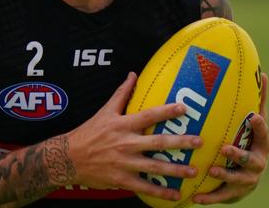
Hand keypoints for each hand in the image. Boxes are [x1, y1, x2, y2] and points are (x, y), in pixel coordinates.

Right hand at [67, 71, 202, 202]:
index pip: (148, 115)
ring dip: (175, 170)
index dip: (166, 111)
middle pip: (157, 142)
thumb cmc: (89, 132)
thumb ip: (121, 93)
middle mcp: (126, 143)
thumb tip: (133, 74)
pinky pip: (144, 186)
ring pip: (154, 166)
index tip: (183, 108)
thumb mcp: (105, 110)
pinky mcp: (122, 179)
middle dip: (180, 142)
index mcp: (123, 124)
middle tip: (199, 142)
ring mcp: (124, 162)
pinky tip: (175, 195)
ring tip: (193, 171)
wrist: (69, 157)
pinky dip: (160, 192)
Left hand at [194, 72, 268, 203]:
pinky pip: (221, 196)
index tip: (253, 117)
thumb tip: (264, 73)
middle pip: (250, 161)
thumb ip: (258, 101)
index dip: (260, 126)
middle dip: (238, 156)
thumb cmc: (250, 140)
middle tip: (224, 149)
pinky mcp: (234, 193)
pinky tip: (196, 198)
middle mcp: (257, 163)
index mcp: (262, 144)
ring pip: (237, 180)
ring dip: (224, 176)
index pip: (263, 134)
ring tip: (211, 170)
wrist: (250, 175)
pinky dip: (210, 198)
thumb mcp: (255, 123)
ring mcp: (247, 180)